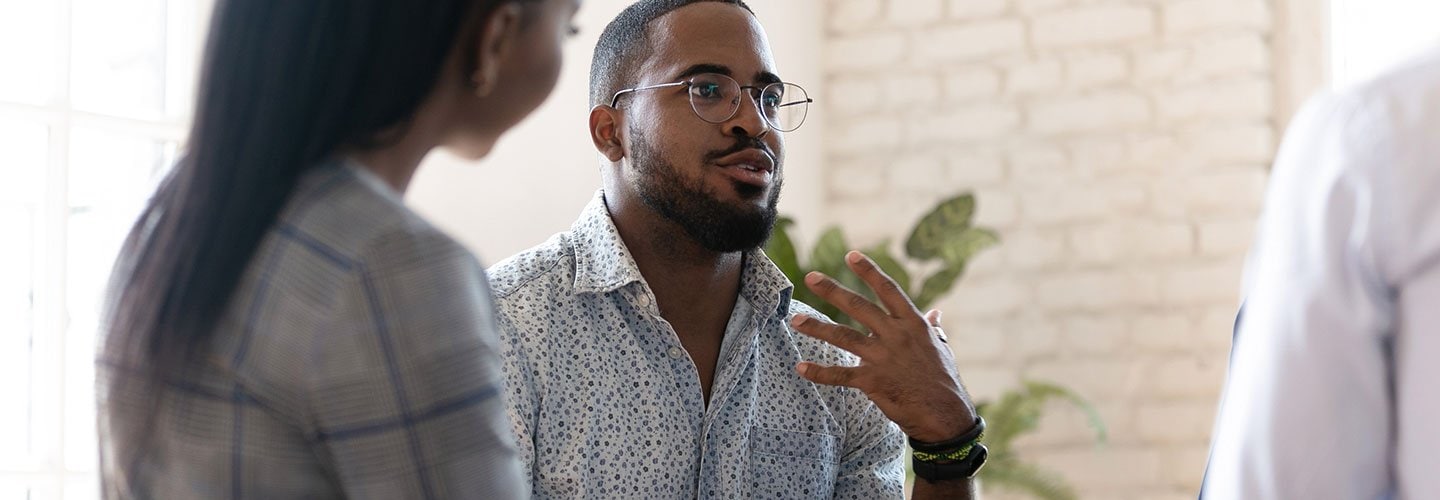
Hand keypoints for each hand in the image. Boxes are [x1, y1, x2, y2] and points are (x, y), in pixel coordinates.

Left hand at [791, 250, 978, 442]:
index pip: (889, 290)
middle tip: (811, 277)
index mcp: (913, 324)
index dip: (870, 272)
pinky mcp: (872, 381)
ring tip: (796, 319)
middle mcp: (895, 336)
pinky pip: (840, 375)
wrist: (944, 415)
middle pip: (859, 306)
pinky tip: (801, 368)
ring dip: (818, 327)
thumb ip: (933, 328)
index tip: (851, 255)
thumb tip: (935, 311)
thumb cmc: (944, 380)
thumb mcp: (942, 348)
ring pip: (844, 337)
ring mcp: (882, 358)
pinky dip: (819, 372)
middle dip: (833, 290)